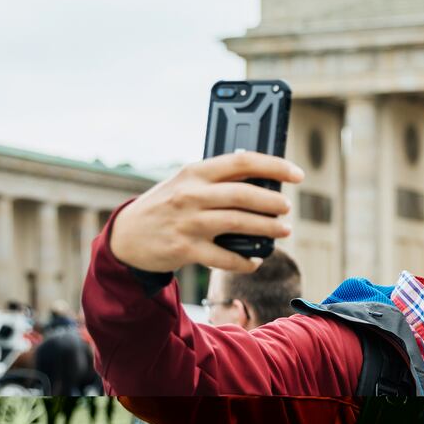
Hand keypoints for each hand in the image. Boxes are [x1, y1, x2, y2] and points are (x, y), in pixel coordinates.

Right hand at [109, 151, 303, 272]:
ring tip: (283, 231)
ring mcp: (188, 222)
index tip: (296, 174)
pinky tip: (254, 261)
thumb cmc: (165, 206)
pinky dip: (245, 261)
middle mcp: (191, 194)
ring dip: (267, 229)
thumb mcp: (185, 184)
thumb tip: (263, 184)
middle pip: (244, 194)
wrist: (126, 237)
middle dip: (273, 202)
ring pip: (238, 223)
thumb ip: (217, 181)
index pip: (242, 161)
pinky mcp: (185, 249)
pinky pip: (225, 257)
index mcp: (195, 172)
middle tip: (287, 208)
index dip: (274, 166)